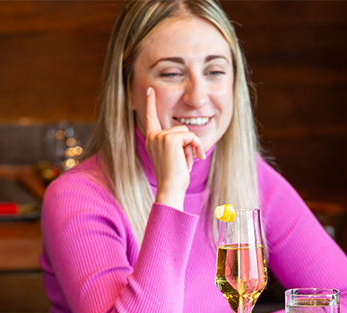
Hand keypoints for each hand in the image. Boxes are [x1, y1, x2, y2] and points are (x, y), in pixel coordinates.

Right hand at [145, 87, 205, 210]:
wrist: (170, 188)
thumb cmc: (174, 177)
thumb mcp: (174, 157)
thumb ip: (176, 144)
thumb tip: (188, 135)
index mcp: (152, 140)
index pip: (151, 118)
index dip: (151, 104)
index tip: (150, 90)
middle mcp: (154, 136)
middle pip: (180, 128)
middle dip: (187, 145)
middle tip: (185, 163)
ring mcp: (161, 136)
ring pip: (186, 132)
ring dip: (191, 148)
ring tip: (186, 164)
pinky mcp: (170, 138)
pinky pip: (190, 136)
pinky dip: (196, 147)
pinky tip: (195, 159)